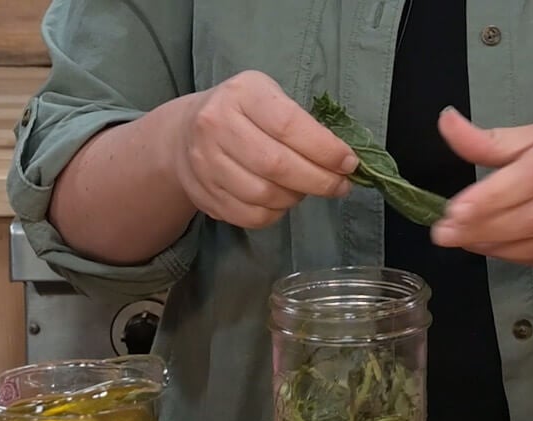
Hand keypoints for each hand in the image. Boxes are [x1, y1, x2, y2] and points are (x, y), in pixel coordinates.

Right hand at [172, 71, 358, 227]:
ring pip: (264, 194)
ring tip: (307, 189)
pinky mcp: (203, 193)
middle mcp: (216, 125)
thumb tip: (343, 160)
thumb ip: (302, 123)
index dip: (324, 149)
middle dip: (318, 180)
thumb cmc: (241, 113)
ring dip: (296, 198)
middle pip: (276, 165)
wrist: (183, 134)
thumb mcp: (268, 98)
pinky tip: (282, 201)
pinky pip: (250, 216)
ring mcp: (205, 162)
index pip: (288, 125)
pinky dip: (275, 214)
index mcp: (241, 94)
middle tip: (340, 186)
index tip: (349, 163)